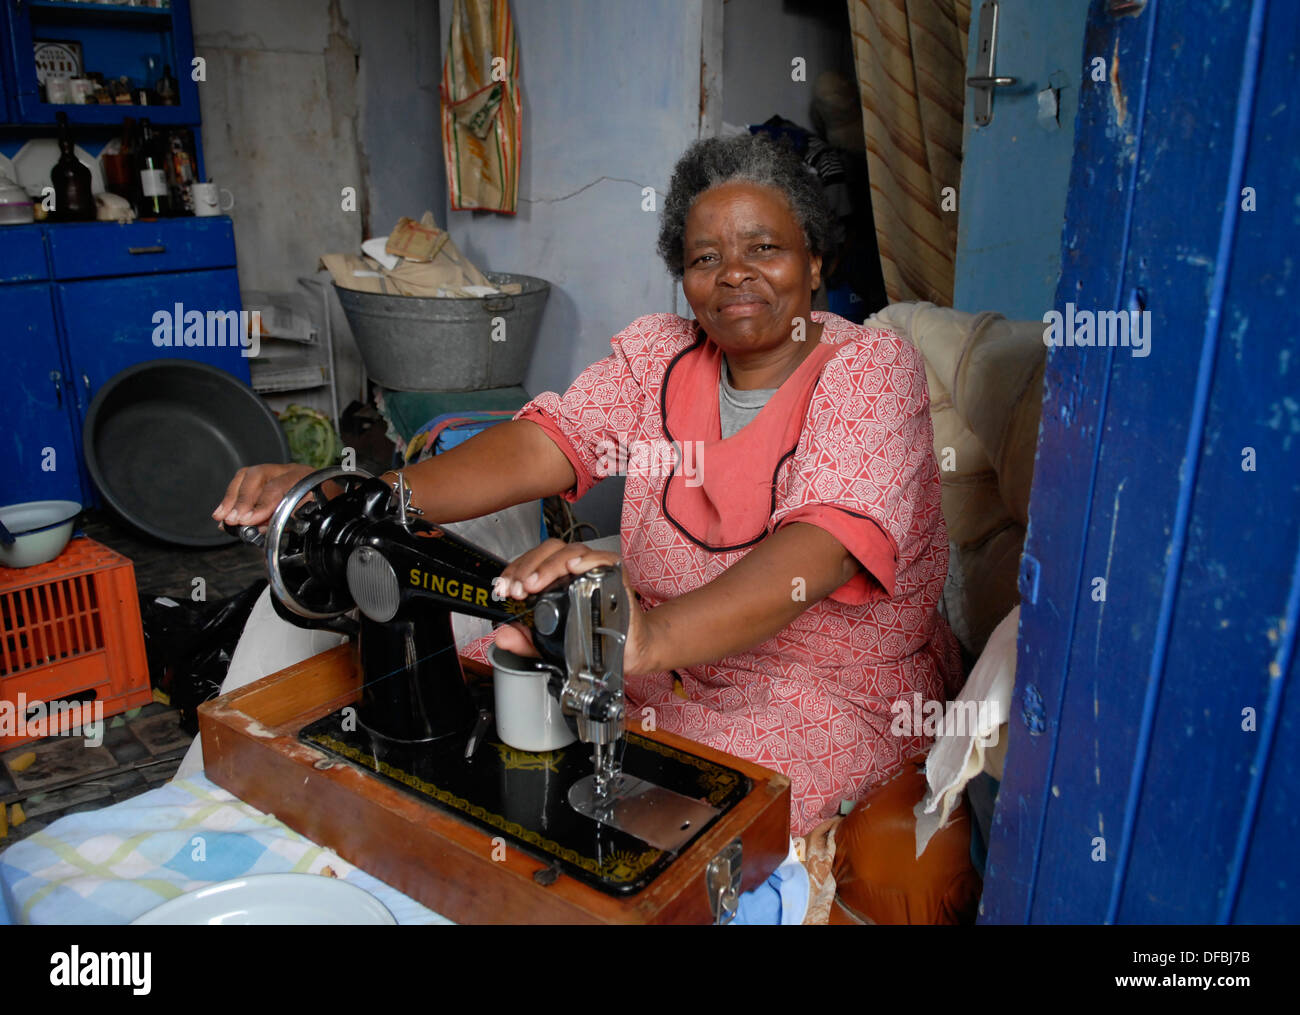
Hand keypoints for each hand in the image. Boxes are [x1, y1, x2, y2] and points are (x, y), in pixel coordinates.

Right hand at [212, 463, 313, 527]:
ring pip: (248, 475)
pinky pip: (242, 481)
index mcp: (305, 478)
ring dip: (231, 497)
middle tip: (233, 519)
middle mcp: (289, 470)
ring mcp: (276, 471)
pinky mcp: (264, 477)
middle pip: (258, 475)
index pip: (278, 487)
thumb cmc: (321, 510)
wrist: (329, 501)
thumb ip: (285, 521)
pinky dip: (230, 497)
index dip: (261, 505)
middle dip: (242, 499)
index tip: (248, 521)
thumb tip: (258, 528)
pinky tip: (222, 512)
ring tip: (222, 516)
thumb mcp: (309, 518)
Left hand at [492, 538, 653, 673]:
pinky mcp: (617, 577)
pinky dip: (588, 560)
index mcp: (558, 578)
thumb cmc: (593, 639)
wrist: (628, 652)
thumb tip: (502, 636)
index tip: (504, 587)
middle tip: (518, 589)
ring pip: (573, 551)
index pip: (533, 560)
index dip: (516, 569)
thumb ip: (524, 641)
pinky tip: (574, 568)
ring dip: (550, 565)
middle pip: (550, 550)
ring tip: (535, 584)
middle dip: (528, 567)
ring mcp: (597, 571)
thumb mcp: (549, 645)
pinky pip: (605, 560)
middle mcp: (577, 569)